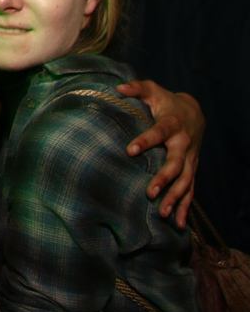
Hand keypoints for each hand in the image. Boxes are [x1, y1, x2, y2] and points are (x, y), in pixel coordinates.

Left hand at [117, 81, 202, 226]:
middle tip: (150, 192)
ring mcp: (189, 159)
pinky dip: (186, 207)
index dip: (146, 140)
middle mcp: (183, 144)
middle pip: (176, 163)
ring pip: (185, 181)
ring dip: (175, 198)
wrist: (194, 113)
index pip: (159, 132)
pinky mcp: (191, 169)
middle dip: (164, 178)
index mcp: (173, 124)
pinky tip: (178, 224)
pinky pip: (191, 190)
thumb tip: (118, 88)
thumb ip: (136, 88)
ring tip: (162, 214)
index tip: (130, 149)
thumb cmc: (166, 102)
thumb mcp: (153, 91)